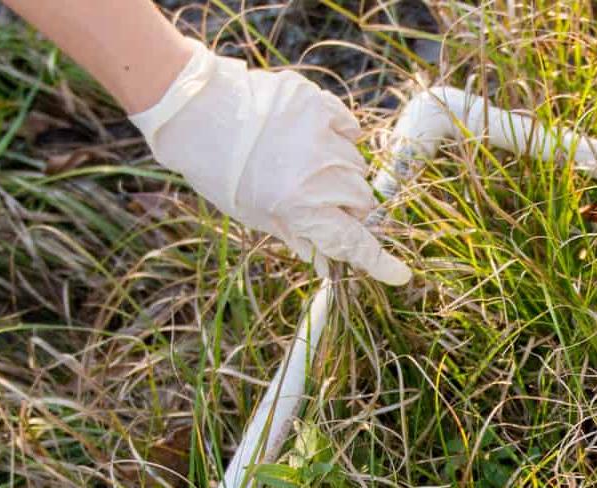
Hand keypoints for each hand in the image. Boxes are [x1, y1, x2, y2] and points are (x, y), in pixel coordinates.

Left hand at [127, 42, 409, 284]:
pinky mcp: (320, 105)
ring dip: (340, 173)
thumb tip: (326, 258)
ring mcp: (324, 137)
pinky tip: (314, 138)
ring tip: (304, 164)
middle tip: (320, 203)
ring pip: (356, 166)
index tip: (400, 275)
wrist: (196, 112)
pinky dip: (340, 137)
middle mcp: (320, 176)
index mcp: (302, 209)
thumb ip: (296, 234)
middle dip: (347, 209)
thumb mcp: (253, 214)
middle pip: (361, 202)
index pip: (354, 243)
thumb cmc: (218, 170)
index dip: (379, 263)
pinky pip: (349, 127)